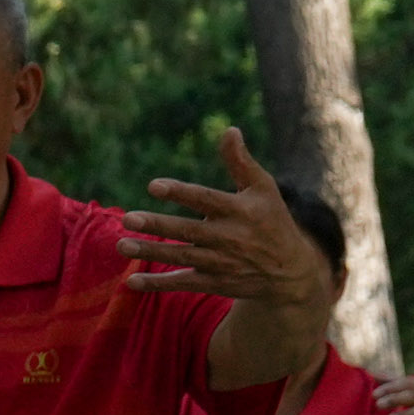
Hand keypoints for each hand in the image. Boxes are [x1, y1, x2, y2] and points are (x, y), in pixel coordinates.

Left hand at [123, 125, 329, 304]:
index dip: (180, 192)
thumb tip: (230, 130)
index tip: (153, 185)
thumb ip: (241, 162)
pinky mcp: (215, 283)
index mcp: (240, 211)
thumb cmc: (272, 220)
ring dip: (150, 252)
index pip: (205, 200)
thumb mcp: (263, 189)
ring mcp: (221, 263)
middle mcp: (230, 237)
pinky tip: (130, 281)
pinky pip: (182, 283)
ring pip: (181, 257)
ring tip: (122, 244)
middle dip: (157, 225)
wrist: (291, 271)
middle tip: (127, 219)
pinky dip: (158, 283)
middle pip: (188, 231)